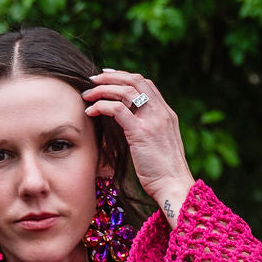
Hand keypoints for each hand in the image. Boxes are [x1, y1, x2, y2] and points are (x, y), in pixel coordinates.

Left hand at [82, 68, 194, 221]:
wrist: (174, 186)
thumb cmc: (165, 172)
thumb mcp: (160, 144)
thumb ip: (149, 130)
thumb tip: (129, 125)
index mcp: (166, 113)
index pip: (145, 83)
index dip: (124, 76)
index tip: (107, 77)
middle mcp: (161, 112)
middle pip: (134, 80)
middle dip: (110, 77)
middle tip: (92, 80)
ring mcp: (152, 121)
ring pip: (124, 91)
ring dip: (102, 89)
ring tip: (87, 95)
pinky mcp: (140, 132)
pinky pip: (117, 109)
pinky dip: (101, 106)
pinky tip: (90, 111)